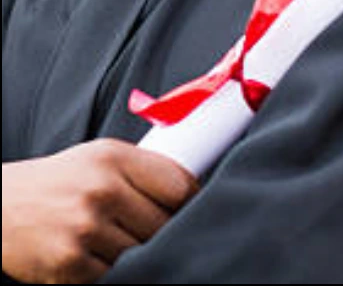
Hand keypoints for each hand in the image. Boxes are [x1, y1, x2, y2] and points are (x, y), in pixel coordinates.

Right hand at [2, 139, 197, 283]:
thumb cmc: (58, 183)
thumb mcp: (99, 158)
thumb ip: (143, 171)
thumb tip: (193, 195)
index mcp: (113, 158)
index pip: (180, 186)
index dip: (190, 202)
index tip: (187, 209)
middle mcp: (100, 190)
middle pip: (165, 225)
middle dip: (158, 230)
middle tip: (141, 228)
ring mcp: (85, 228)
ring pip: (142, 253)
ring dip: (134, 253)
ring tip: (112, 240)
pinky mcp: (70, 263)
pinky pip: (115, 275)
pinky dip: (111, 271)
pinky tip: (95, 256)